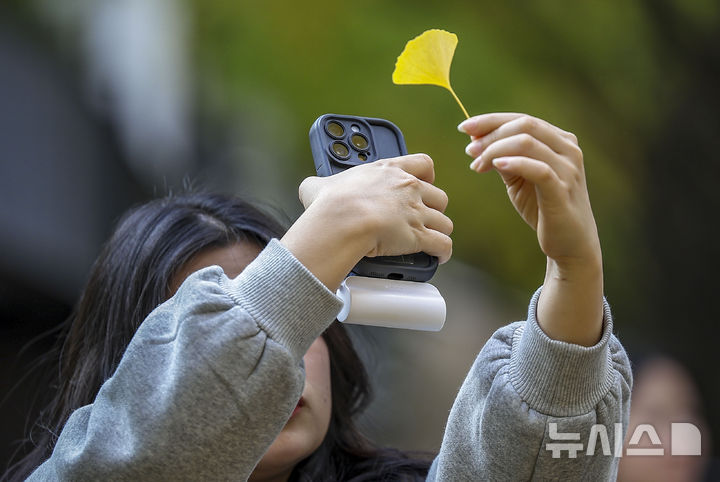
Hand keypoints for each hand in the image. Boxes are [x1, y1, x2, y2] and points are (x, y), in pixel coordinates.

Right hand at [282, 154, 452, 290]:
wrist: (342, 221)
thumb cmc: (331, 203)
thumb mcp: (319, 186)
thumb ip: (319, 184)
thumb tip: (310, 188)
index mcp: (389, 171)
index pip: (423, 164)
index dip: (427, 175)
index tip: (424, 182)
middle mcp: (409, 189)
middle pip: (439, 196)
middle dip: (434, 208)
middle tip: (424, 217)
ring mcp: (416, 212)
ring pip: (444, 222)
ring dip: (439, 231)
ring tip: (432, 238)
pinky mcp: (419, 235)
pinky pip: (442, 244)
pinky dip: (443, 251)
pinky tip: (440, 255)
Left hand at [460, 113, 602, 345]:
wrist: (570, 244)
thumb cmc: (543, 208)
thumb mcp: (519, 179)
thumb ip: (504, 159)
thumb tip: (475, 141)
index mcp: (560, 141)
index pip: (522, 119)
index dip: (491, 121)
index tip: (464, 128)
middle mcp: (568, 150)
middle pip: (524, 125)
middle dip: (491, 134)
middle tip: (469, 151)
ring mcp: (568, 169)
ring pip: (527, 142)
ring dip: (495, 149)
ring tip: (477, 164)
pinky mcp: (563, 190)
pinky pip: (537, 168)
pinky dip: (514, 163)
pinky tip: (494, 166)